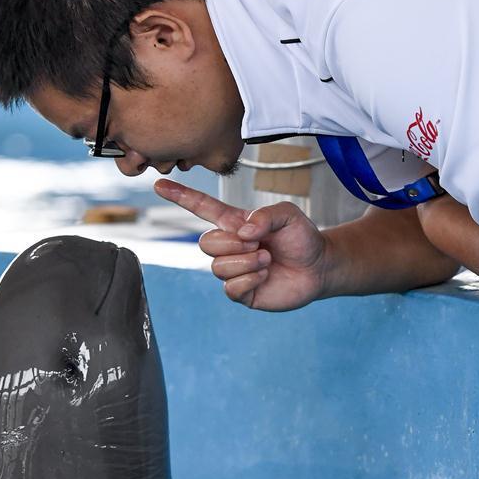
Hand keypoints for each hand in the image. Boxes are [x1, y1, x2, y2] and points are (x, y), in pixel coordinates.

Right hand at [154, 179, 328, 310]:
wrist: (319, 266)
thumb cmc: (302, 238)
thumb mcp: (288, 214)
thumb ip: (265, 215)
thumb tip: (242, 232)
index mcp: (235, 223)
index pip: (202, 208)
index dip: (181, 197)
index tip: (159, 185)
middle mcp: (230, 247)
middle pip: (206, 242)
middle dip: (234, 243)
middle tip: (259, 245)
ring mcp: (234, 271)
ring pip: (218, 267)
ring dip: (246, 262)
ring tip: (267, 260)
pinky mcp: (242, 293)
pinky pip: (229, 288)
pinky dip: (249, 280)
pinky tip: (265, 275)